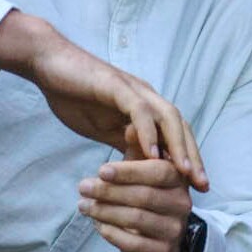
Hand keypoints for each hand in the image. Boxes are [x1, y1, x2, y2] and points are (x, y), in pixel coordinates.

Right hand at [0, 9, 208, 182]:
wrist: (49, 65)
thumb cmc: (74, 95)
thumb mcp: (103, 128)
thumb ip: (124, 143)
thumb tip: (139, 168)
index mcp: (144, 108)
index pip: (176, 134)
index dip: (189, 159)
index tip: (197, 186)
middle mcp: (146, 96)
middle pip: (180, 127)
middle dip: (193, 156)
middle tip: (202, 185)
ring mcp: (133, 90)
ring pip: (167, 117)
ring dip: (178, 145)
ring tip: (183, 172)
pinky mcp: (116, 87)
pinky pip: (139, 110)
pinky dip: (148, 131)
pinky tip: (151, 154)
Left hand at [78, 155, 194, 251]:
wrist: (162, 239)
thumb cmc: (148, 196)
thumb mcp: (145, 170)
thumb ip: (138, 149)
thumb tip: (129, 127)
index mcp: (179, 180)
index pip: (158, 172)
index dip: (129, 171)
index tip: (101, 170)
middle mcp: (182, 204)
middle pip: (144, 196)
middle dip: (109, 191)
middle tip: (83, 187)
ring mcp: (174, 230)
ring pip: (136, 219)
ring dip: (105, 211)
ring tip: (84, 205)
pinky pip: (133, 243)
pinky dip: (112, 232)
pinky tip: (97, 224)